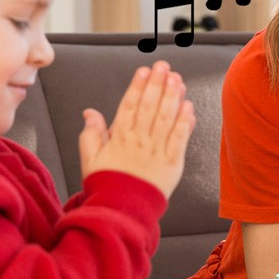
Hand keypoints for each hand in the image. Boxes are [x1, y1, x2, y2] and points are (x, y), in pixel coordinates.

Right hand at [78, 62, 195, 197]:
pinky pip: (179, 140)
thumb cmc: (106, 185)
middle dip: (157, 84)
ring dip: (172, 97)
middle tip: (164, 66)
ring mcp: (157, 152)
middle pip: (149, 107)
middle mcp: (139, 142)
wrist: (122, 212)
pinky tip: (188, 106)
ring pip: (165, 119)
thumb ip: (91, 134)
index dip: (137, 86)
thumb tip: (89, 112)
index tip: (144, 70)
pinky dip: (184, 123)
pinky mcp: (172, 164)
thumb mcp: (90, 159)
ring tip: (177, 79)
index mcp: (119, 138)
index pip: (129, 106)